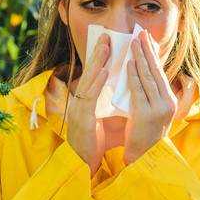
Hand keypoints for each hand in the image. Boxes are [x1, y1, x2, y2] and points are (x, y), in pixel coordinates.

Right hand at [66, 33, 109, 175]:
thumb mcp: (101, 117)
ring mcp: (80, 108)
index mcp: (86, 100)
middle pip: (90, 72)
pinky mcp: (82, 118)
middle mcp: (80, 101)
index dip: (100, 58)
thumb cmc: (94, 142)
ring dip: (98, 62)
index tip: (109, 42)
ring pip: (89, 80)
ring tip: (106, 46)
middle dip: (98, 53)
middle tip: (107, 36)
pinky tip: (105, 71)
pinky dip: (98, 82)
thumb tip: (119, 87)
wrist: (83, 164)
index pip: (94, 74)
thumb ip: (106, 102)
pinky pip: (91, 96)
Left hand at [124, 29, 177, 164]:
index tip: (147, 38)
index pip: (160, 72)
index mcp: (170, 100)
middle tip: (140, 33)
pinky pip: (139, 90)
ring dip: (140, 57)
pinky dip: (134, 75)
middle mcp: (168, 102)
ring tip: (133, 42)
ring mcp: (159, 108)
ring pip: (148, 77)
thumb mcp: (152, 112)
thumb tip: (141, 72)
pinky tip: (129, 63)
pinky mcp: (146, 114)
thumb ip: (150, 95)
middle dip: (147, 50)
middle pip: (156, 71)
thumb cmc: (145, 135)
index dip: (153, 54)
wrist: (144, 159)